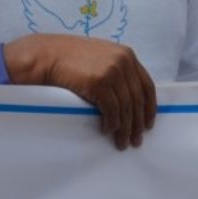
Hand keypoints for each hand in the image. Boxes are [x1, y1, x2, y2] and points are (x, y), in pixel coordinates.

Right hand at [3, 34, 156, 150]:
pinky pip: (112, 110)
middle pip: (138, 99)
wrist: (48, 56)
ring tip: (122, 143)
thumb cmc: (72, 59)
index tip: (148, 124)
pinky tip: (107, 131)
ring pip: (126, 107)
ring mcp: (112, 71)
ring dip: (125, 129)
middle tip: (136, 141)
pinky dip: (111, 124)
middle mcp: (123, 61)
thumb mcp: (102, 57)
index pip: (147, 85)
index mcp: (127, 55)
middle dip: (138, 123)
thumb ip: (118, 70)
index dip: (149, 108)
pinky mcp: (99, 82)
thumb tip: (129, 99)